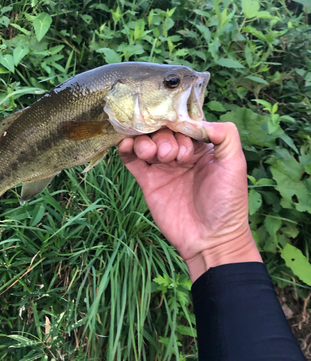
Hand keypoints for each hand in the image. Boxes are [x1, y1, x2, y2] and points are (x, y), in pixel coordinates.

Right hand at [118, 122, 261, 281]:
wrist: (210, 240)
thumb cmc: (227, 202)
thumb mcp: (235, 164)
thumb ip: (225, 135)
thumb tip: (200, 121)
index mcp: (201, 146)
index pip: (182, 123)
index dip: (177, 123)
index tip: (178, 133)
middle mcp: (181, 153)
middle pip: (162, 130)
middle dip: (163, 137)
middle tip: (170, 156)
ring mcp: (162, 167)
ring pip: (146, 141)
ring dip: (145, 141)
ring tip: (155, 156)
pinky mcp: (148, 180)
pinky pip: (132, 159)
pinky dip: (126, 148)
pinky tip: (126, 144)